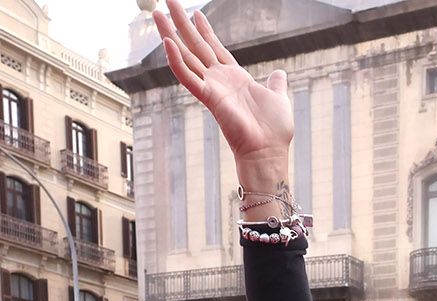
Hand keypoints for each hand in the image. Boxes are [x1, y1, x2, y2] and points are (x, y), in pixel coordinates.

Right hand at [155, 0, 292, 183]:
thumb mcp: (277, 97)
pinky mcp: (208, 97)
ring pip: (185, 55)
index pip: (215, 48)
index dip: (205, 30)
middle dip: (181, 23)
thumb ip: (275, 83)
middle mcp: (219, 80)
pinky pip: (187, 76)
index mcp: (234, 77)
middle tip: (166, 2)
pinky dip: (176, 60)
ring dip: (170, 34)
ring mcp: (211, 88)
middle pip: (195, 45)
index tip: (196, 13)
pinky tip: (167, 42)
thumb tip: (279, 73)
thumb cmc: (273, 130)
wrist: (268, 150)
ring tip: (156, 13)